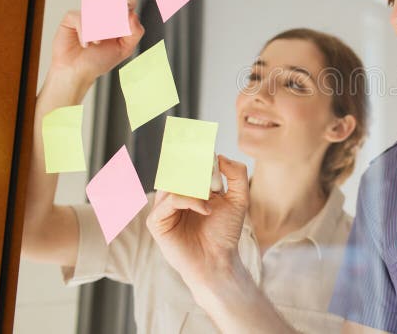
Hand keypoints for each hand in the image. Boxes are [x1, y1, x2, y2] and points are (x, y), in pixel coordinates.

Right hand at [50, 0, 144, 84]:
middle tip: (112, 29)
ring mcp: (88, 14)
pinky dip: (85, 32)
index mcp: (119, 18)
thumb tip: (133, 14)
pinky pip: (81, 18)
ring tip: (98, 42)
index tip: (128, 8)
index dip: (129, 1)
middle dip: (114, 15)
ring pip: (96, 10)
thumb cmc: (100, 60)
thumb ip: (135, 32)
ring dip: (99, 28)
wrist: (78, 73)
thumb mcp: (125, 49)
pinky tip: (86, 44)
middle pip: (112, 1)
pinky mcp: (71, 18)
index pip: (128, 1)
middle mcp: (103, 13)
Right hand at [146, 155, 248, 286]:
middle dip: (194, 164)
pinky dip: (190, 200)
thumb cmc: (226, 232)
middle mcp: (173, 196)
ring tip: (211, 195)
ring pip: (173, 182)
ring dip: (195, 184)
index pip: (185, 163)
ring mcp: (163, 209)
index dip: (192, 149)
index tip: (201, 136)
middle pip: (175, 168)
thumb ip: (236, 174)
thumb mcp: (239, 198)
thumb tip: (220, 156)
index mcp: (189, 189)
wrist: (220, 260)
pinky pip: (170, 200)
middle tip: (209, 161)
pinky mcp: (157, 223)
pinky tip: (207, 209)